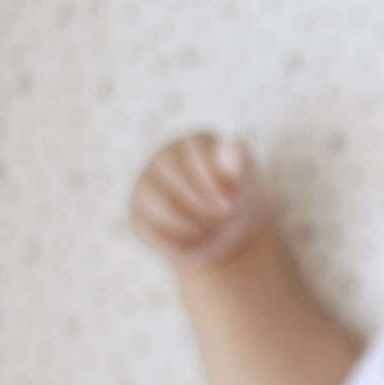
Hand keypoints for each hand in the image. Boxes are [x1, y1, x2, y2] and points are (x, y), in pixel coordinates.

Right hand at [128, 131, 272, 276]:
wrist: (224, 232)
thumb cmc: (236, 199)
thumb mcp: (247, 182)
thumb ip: (241, 161)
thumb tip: (234, 142)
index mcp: (195, 142)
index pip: (197, 152)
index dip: (215, 183)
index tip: (232, 205)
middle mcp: (164, 157)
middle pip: (177, 179)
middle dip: (206, 207)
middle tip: (225, 218)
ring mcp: (145, 184)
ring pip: (161, 205)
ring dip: (194, 225)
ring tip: (212, 230)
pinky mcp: (136, 212)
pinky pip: (150, 230)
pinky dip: (178, 242)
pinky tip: (194, 239)